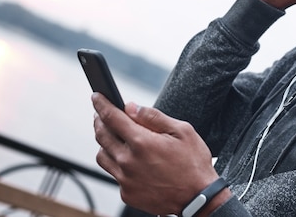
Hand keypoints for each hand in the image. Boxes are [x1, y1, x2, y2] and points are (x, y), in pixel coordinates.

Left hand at [92, 93, 227, 215]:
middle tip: (101, 114)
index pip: (111, 117)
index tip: (96, 96)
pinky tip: (129, 159)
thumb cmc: (193, 164)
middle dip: (99, 120)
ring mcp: (126, 179)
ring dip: (105, 142)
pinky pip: (114, 174)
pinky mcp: (127, 193)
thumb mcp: (182, 131)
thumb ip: (154, 117)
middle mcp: (128, 161)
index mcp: (142, 142)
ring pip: (102, 155)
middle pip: (102, 135)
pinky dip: (117, 163)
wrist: (198, 198)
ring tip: (114, 136)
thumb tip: (132, 107)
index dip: (101, 104)